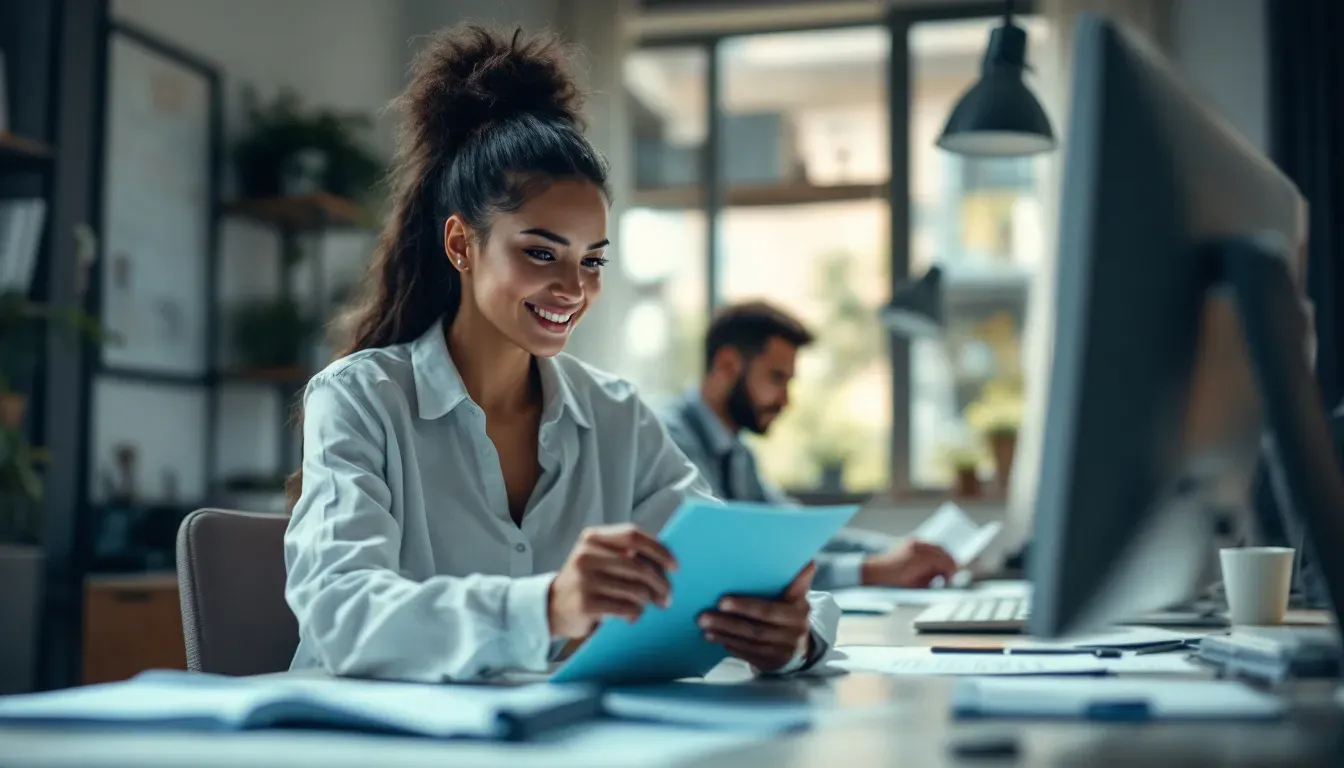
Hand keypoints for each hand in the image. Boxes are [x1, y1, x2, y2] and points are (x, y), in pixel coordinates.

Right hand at [548, 524, 677, 639]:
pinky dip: (635, 613)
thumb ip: (625, 554)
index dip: (659, 549)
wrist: (552, 606)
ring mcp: (584, 580)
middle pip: (638, 566)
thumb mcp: (599, 558)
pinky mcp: (585, 604)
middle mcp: (586, 555)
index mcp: (593, 537)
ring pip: (635, 589)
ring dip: (648, 601)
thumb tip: (666, 563)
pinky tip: (632, 616)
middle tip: (668, 596)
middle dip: (660, 583)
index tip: (674, 565)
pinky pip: (625, 608)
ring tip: (648, 605)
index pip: (633, 535)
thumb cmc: (586, 581)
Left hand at [699, 562, 814, 671]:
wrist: (800, 645)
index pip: (768, 610)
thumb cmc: (791, 612)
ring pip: (749, 643)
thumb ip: (798, 580)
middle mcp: (792, 633)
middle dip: (728, 623)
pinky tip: (714, 638)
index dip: (745, 606)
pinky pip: (748, 654)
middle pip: (755, 629)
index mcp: (798, 612)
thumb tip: (808, 561)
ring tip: (704, 626)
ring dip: (724, 635)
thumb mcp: (798, 596)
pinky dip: (730, 646)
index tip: (722, 600)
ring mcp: (783, 651)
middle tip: (703, 616)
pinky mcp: (771, 663)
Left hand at [860, 540, 957, 586]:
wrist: (878, 571)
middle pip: (942, 552)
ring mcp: (915, 542)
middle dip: (948, 562)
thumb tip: (945, 574)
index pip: (944, 561)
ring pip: (937, 547)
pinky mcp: (912, 541)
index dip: (951, 569)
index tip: (952, 576)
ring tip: (943, 567)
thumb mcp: (918, 583)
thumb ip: (934, 577)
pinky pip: (928, 545)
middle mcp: (919, 547)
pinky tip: (933, 561)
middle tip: (950, 572)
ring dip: (942, 556)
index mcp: (922, 559)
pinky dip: (933, 552)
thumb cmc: (895, 580)